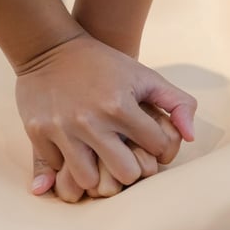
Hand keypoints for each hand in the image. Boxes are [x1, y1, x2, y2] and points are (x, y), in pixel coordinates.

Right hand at [14, 33, 195, 202]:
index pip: (158, 149)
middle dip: (131, 170)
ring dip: (97, 174)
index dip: (161, 149)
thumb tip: (191, 138)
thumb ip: (178, 103)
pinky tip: (77, 153)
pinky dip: (68, 167)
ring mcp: (62, 129)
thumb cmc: (105, 64)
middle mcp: (91, 121)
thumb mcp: (145, 76)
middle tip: (127, 159)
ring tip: (101, 161)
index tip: (153, 144)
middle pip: (125, 174)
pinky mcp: (38, 134)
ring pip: (88, 181)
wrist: (50, 48)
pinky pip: (58, 171)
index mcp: (120, 106)